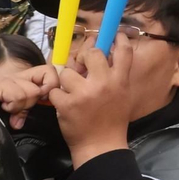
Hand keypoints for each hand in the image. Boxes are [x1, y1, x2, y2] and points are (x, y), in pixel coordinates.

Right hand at [0, 64, 60, 167]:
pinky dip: (13, 107)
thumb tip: (52, 98)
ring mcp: (5, 81)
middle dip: (36, 100)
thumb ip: (37, 102)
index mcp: (26, 80)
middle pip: (42, 79)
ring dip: (22, 107)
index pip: (49, 70)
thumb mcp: (25, 111)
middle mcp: (16, 77)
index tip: (45, 101)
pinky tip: (5, 110)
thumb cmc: (3, 122)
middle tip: (23, 110)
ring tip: (11, 112)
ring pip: (30, 91)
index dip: (52, 85)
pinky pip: (16, 96)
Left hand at [51, 36, 136, 168]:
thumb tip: (106, 55)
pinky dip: (57, 97)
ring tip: (71, 91)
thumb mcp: (123, 95)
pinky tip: (64, 104)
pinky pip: (55, 90)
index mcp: (120, 81)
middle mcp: (104, 83)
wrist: (101, 146)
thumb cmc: (113, 120)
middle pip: (92, 53)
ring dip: (67, 80)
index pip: (123, 51)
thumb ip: (116, 75)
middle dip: (84, 56)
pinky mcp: (67, 104)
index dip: (117, 38)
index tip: (112, 34)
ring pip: (68, 72)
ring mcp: (84, 93)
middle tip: (82, 64)